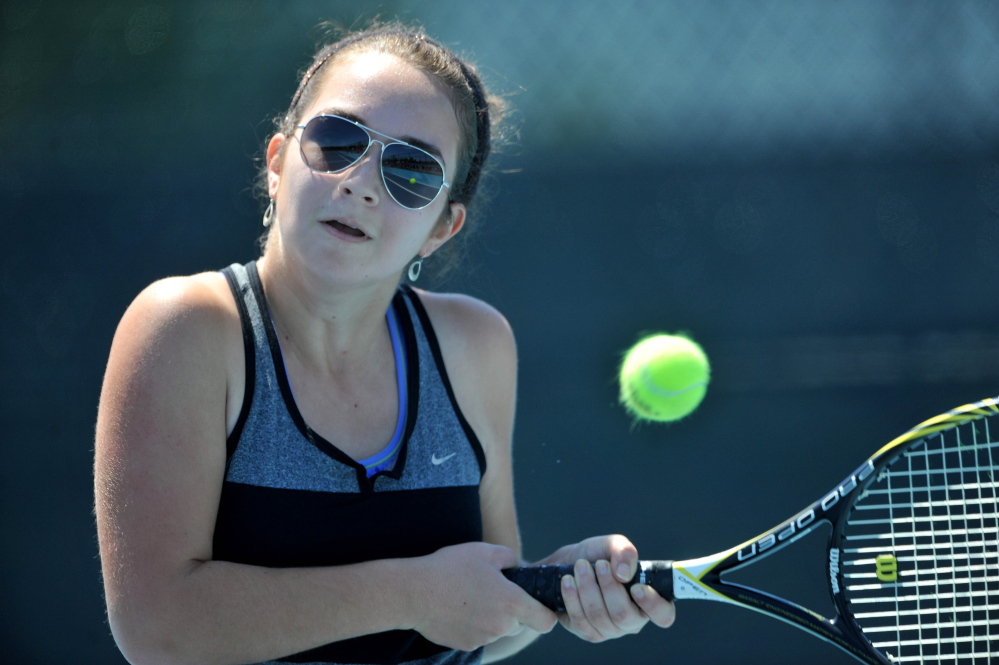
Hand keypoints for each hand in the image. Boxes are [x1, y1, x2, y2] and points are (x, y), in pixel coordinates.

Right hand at [410, 542, 556, 650]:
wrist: (414, 592)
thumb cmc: (450, 568)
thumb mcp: (485, 551)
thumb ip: (510, 558)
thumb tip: (517, 567)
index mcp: (512, 603)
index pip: (547, 621)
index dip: (546, 613)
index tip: (537, 604)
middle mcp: (502, 625)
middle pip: (520, 623)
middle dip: (512, 609)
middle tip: (492, 589)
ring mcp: (484, 638)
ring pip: (498, 628)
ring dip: (492, 616)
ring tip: (470, 595)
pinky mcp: (467, 645)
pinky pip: (480, 635)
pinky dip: (474, 624)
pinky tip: (458, 607)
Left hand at [533, 535, 674, 641]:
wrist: (568, 565)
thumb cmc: (597, 556)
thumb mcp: (611, 544)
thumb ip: (624, 551)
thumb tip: (623, 573)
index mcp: (648, 598)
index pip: (663, 614)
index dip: (653, 605)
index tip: (635, 587)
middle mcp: (633, 618)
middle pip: (624, 615)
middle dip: (608, 587)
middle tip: (599, 564)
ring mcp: (611, 629)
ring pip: (600, 617)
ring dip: (587, 589)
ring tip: (580, 567)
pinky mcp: (589, 632)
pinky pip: (581, 622)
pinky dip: (572, 599)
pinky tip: (568, 582)